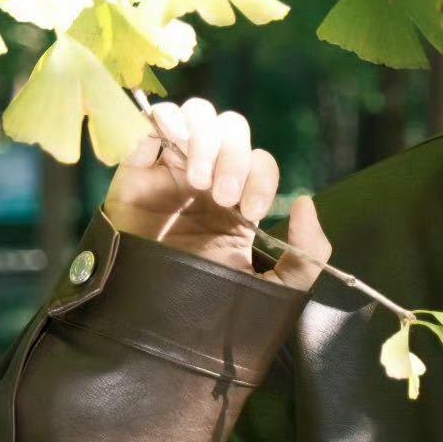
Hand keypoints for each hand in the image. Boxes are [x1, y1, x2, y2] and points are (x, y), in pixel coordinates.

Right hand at [103, 97, 332, 292]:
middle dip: (234, 157)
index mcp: (238, 201)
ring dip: (205, 140)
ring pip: (198, 115)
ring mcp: (170, 169)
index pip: (260, 161)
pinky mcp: (136, 169)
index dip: (261, 178)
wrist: (147, 327)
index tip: (250, 214)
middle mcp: (207, 178)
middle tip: (223, 197)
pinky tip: (173, 158)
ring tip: (197, 182)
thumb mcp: (275, 290)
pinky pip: (152, 121)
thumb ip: (306, 253)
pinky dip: (168, 123)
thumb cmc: (209, 310)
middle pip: (232, 128)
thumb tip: (306, 203)